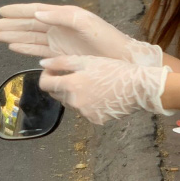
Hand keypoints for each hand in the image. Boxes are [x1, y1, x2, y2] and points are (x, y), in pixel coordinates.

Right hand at [0, 3, 162, 65]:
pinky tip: (13, 47)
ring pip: (30, 37)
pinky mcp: (61, 55)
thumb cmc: (107, 39)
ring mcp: (59, 42)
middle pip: (28, 25)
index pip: (35, 11)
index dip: (17, 11)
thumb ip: (61, 16)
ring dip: (13, 36)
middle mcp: (59, 27)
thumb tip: (37, 14)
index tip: (0, 11)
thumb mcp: (86, 22)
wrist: (122, 61)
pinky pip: (38, 50)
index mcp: (64, 15)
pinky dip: (25, 48)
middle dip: (10, 25)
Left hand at [39, 55, 172, 125]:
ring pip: (70, 103)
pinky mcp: (95, 120)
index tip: (52, 70)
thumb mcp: (87, 60)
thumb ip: (61, 62)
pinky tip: (99, 94)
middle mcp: (75, 102)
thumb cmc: (113, 69)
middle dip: (59, 84)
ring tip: (90, 84)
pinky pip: (84, 111)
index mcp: (71, 86)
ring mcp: (85, 113)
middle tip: (72, 74)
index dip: (46, 76)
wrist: (138, 87)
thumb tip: (42, 63)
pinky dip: (87, 103)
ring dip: (73, 94)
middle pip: (56, 94)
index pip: (45, 84)